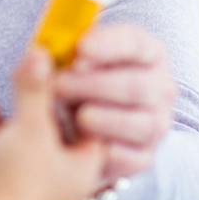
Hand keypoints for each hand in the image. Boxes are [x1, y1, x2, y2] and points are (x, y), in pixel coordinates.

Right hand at [0, 48, 105, 199]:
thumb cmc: (15, 181)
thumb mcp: (30, 127)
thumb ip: (34, 89)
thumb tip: (40, 52)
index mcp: (78, 170)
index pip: (89, 127)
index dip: (77, 97)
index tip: (62, 68)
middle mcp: (50, 179)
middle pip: (42, 132)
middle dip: (24, 102)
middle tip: (18, 72)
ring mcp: (15, 185)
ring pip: (4, 142)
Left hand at [54, 24, 175, 182]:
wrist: (76, 123)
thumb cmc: (74, 81)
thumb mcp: (65, 61)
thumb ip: (57, 55)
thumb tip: (39, 54)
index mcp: (145, 53)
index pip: (135, 43)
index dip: (108, 45)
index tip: (80, 49)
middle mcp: (159, 87)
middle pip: (136, 86)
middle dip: (92, 85)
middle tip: (58, 86)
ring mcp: (156, 124)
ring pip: (138, 123)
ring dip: (98, 118)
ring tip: (69, 114)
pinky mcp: (145, 156)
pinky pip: (129, 156)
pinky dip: (102, 151)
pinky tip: (81, 141)